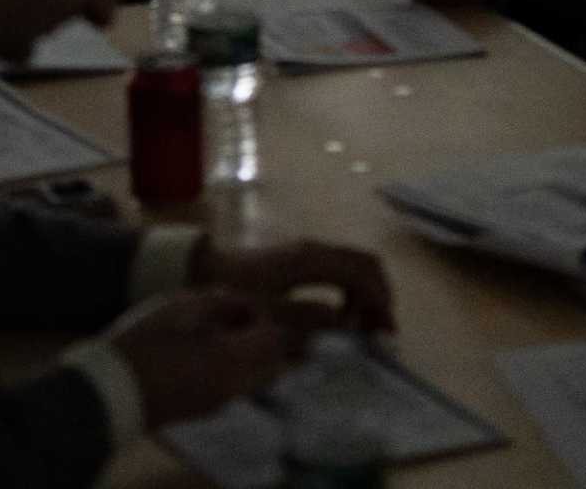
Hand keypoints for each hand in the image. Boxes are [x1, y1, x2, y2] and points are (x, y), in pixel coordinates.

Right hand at [102, 288, 296, 429]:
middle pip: (274, 365)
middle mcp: (234, 387)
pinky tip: (201, 353)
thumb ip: (220, 301)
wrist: (110, 392)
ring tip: (216, 334)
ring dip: (249, 356)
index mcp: (233, 359)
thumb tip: (241, 303)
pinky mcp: (202, 411)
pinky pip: (234, 389)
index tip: (237, 304)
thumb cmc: (144, 342)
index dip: (261, 315)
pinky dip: (232, 370)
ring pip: (255, 380)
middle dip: (264, 339)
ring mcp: (218, 403)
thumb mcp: (182, 307)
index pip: (275, 337)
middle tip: (235, 319)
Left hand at [186, 237, 393, 335]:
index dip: (380, 302)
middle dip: (380, 298)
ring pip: (356, 266)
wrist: (200, 268)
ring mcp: (309, 251)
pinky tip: (341, 318)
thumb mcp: (269, 314)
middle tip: (379, 335)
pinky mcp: (302, 259)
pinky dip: (352, 291)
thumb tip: (346, 328)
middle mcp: (316, 250)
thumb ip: (310, 322)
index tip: (385, 335)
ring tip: (361, 331)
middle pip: (367, 265)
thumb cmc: (232, 291)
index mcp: (312, 260)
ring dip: (367, 295)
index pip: (364, 273)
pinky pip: (340, 270)